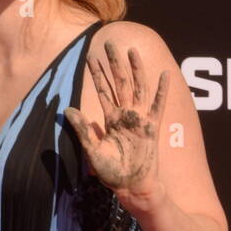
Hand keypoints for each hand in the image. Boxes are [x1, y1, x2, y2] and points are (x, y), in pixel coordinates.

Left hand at [65, 40, 168, 206]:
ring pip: (138, 88)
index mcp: (110, 119)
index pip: (102, 91)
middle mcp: (125, 115)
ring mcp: (140, 119)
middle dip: (115, 63)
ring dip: (135, 69)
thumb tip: (67, 109)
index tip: (91, 57)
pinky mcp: (152, 127)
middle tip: (110, 43)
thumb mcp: (92, 150)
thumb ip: (83, 129)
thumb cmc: (112, 173)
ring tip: (132, 51)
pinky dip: (161, 90)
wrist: (132, 187)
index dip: (97, 74)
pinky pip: (158, 105)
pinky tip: (163, 74)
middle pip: (120, 83)